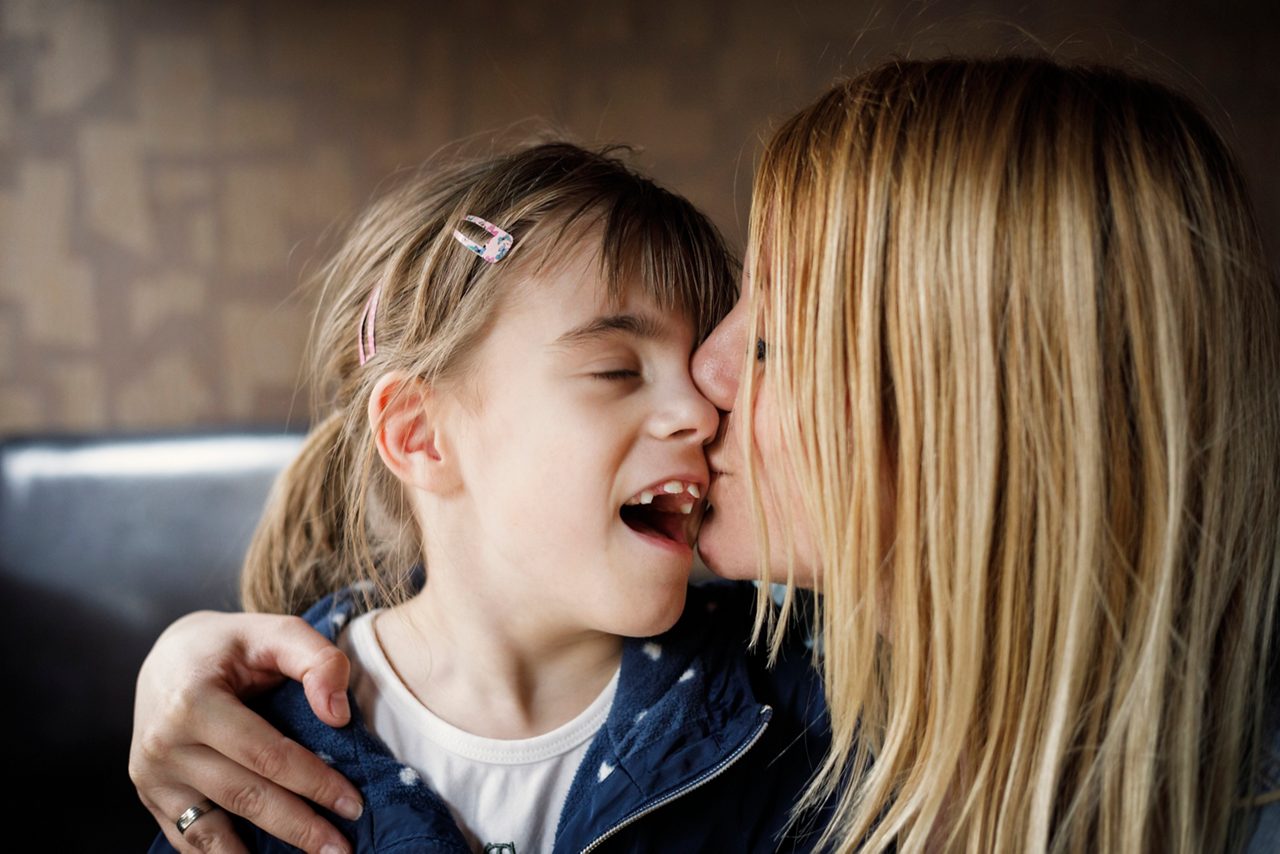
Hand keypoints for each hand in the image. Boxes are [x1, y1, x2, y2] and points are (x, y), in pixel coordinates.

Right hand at [130, 611, 362, 852]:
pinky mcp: (151, 796)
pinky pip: (190, 839)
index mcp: (194, 701)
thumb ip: (316, 660)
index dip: (314, 782)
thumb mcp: (276, 631)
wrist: (167, 656)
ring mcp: (152, 776)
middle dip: (299, 827)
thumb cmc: (232, 645)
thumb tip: (339, 716)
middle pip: (244, 796)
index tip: (353, 805)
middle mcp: (165, 744)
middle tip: (343, 849)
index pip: (266, 754)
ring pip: (214, 831)